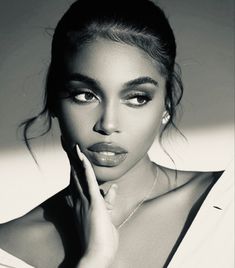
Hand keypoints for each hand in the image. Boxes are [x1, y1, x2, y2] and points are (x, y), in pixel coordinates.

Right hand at [62, 140, 118, 266]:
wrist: (97, 257)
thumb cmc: (101, 240)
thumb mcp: (107, 215)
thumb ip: (109, 200)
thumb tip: (113, 187)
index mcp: (82, 204)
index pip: (77, 182)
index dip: (74, 168)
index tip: (73, 156)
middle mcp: (79, 200)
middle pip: (74, 175)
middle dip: (71, 160)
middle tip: (68, 145)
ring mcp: (85, 201)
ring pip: (79, 175)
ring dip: (76, 159)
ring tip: (73, 145)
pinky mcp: (93, 203)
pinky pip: (89, 182)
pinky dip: (86, 168)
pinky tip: (83, 157)